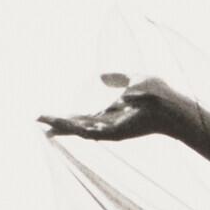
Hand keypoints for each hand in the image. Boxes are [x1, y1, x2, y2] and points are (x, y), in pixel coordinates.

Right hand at [40, 73, 193, 142]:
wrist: (172, 105)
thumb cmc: (159, 93)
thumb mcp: (132, 80)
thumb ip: (116, 78)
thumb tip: (101, 75)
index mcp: (111, 114)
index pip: (84, 116)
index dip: (68, 117)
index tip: (50, 116)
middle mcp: (109, 125)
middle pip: (78, 126)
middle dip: (58, 123)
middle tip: (37, 120)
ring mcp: (111, 131)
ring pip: (79, 130)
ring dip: (61, 126)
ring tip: (42, 122)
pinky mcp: (114, 134)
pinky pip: (89, 133)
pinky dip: (74, 129)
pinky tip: (62, 125)